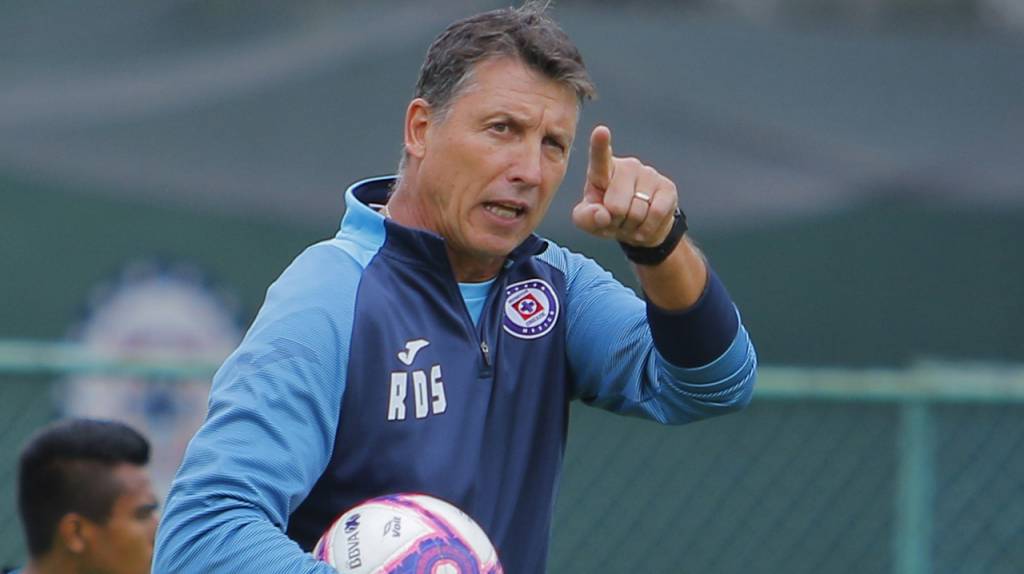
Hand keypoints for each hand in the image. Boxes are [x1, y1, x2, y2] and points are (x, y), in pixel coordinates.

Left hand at [572, 125, 678, 246]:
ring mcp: (649, 174)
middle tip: (617, 220)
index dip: (600, 145)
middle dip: (616, 221)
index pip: (600, 157)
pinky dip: (648, 228)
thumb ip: (586, 217)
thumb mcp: (589, 221)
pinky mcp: (667, 187)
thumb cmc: (608, 218)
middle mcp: (627, 166)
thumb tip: (602, 214)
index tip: (601, 131)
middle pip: (616, 205)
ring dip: (631, 226)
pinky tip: (645, 224)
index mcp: (602, 170)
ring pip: (637, 211)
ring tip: (630, 222)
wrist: (639, 229)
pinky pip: (656, 213)